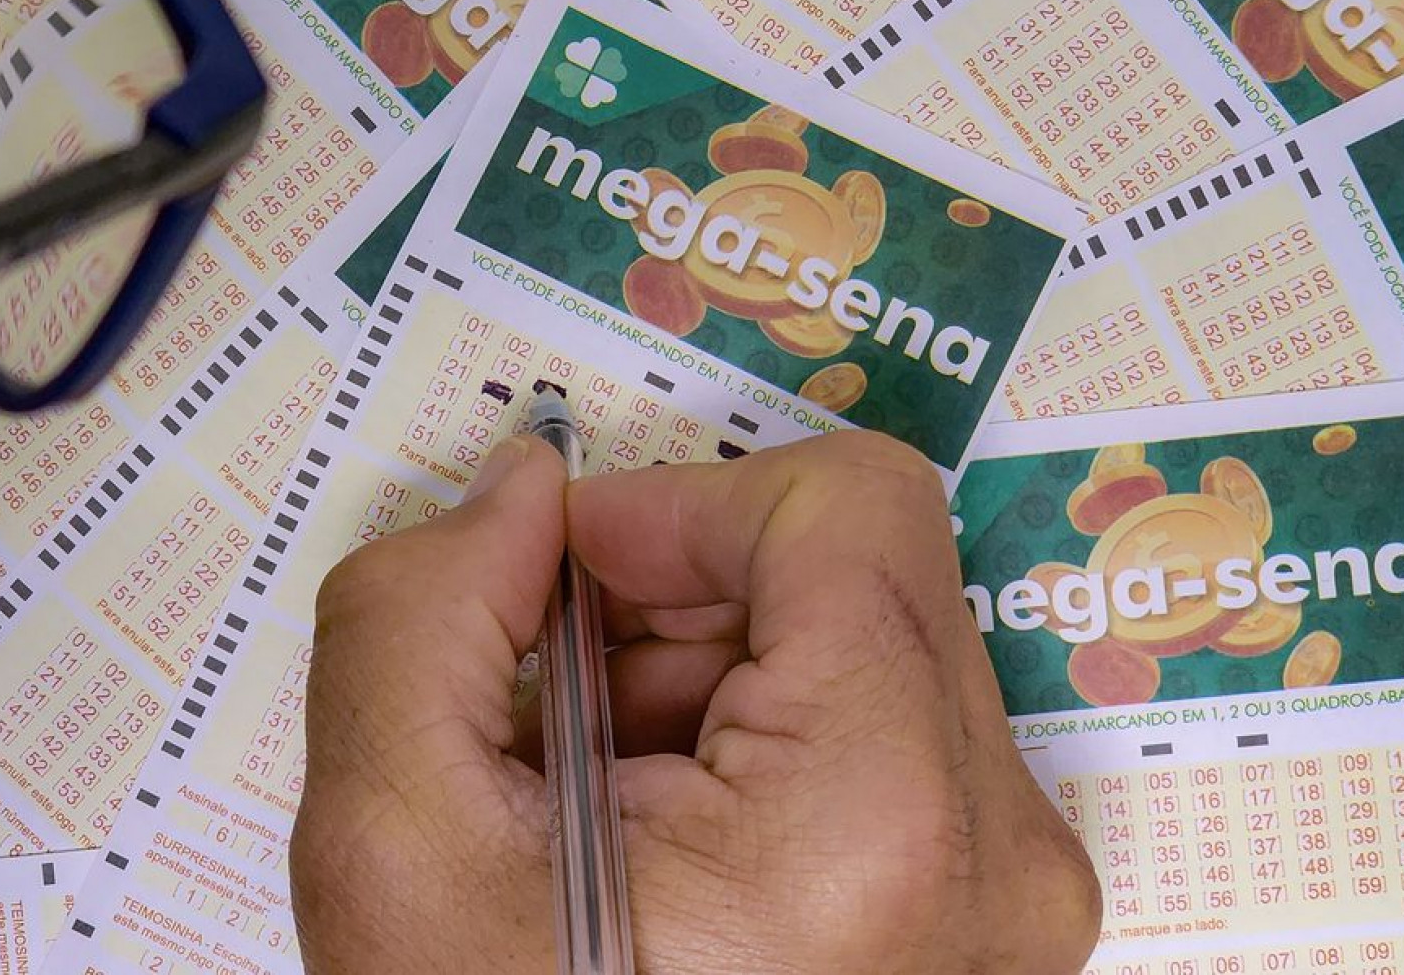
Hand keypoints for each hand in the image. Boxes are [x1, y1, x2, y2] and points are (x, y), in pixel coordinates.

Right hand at [290, 432, 1100, 972]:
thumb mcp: (394, 844)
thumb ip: (425, 611)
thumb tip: (523, 491)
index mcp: (880, 821)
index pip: (844, 505)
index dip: (679, 508)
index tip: (566, 579)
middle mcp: (996, 854)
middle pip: (852, 576)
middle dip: (676, 609)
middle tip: (557, 713)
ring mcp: (1009, 893)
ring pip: (859, 646)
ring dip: (704, 680)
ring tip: (599, 802)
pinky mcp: (985, 912)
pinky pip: (877, 734)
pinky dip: (751, 743)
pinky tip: (658, 841)